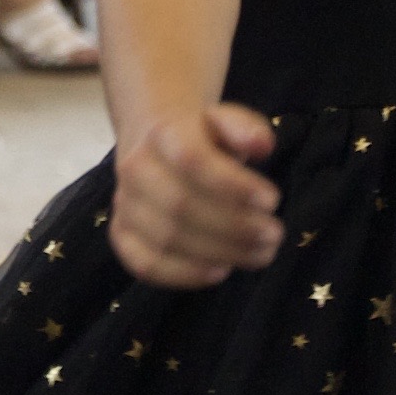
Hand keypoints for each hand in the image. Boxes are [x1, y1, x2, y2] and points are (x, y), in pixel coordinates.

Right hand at [110, 100, 283, 288]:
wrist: (157, 144)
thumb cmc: (202, 137)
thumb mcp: (226, 120)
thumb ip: (245, 127)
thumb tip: (262, 145)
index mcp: (162, 133)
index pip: (192, 160)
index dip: (232, 185)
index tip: (272, 200)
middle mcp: (135, 168)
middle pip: (181, 205)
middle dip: (234, 226)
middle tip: (273, 236)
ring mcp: (124, 204)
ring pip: (167, 238)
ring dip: (219, 253)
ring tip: (260, 255)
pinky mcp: (122, 234)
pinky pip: (145, 264)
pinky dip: (184, 275)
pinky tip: (221, 271)